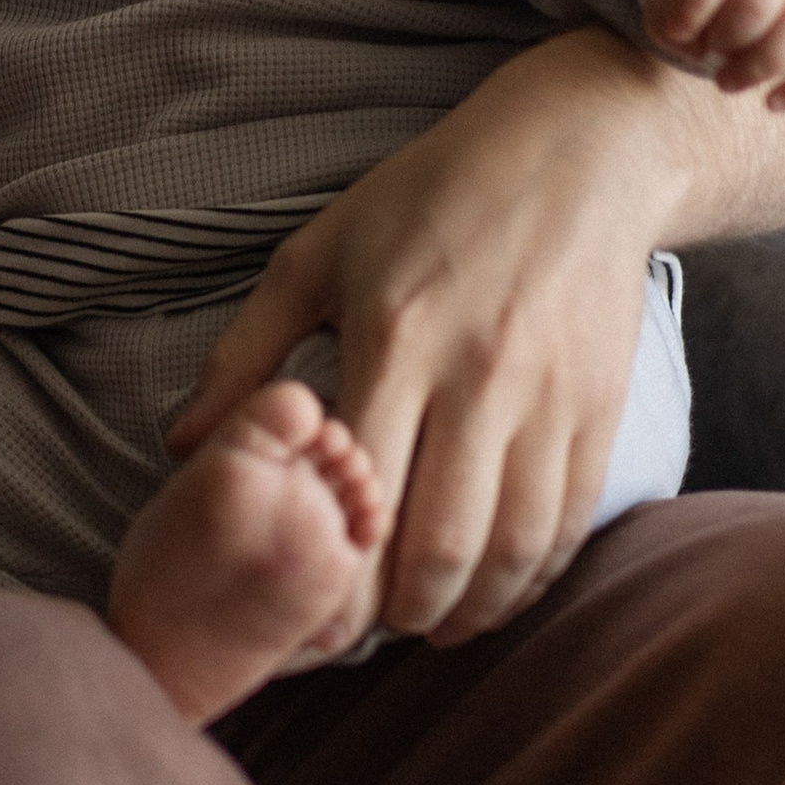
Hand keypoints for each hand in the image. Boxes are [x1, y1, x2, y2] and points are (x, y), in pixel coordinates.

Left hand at [164, 27, 687, 645]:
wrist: (577, 151)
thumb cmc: (429, 197)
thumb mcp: (316, 254)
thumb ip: (244, 355)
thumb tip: (183, 446)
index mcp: (393, 337)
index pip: (358, 494)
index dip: (330, 573)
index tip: (304, 608)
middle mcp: (477, 376)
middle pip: (439, 546)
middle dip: (394, 613)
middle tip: (359, 633)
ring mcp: (549, 398)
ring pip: (510, 550)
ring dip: (464, 612)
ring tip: (424, 625)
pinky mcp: (601, 409)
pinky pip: (567, 524)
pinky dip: (528, 580)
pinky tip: (491, 593)